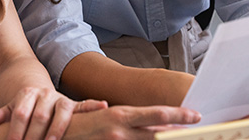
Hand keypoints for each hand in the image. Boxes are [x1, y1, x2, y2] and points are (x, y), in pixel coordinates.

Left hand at [0, 86, 107, 139]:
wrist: (37, 95)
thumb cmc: (23, 108)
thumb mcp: (10, 108)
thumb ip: (2, 113)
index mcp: (27, 94)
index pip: (21, 113)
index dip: (16, 130)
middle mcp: (45, 95)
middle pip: (40, 116)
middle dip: (34, 135)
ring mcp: (60, 100)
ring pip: (61, 112)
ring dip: (57, 129)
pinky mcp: (73, 105)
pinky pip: (84, 105)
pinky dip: (94, 105)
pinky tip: (102, 106)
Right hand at [63, 105, 200, 139]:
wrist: (52, 134)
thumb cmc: (75, 123)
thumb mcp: (98, 111)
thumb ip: (123, 116)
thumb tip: (143, 113)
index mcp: (120, 115)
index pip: (156, 114)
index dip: (178, 115)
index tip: (195, 116)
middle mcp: (121, 131)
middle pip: (158, 133)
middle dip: (178, 133)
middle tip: (196, 131)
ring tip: (180, 137)